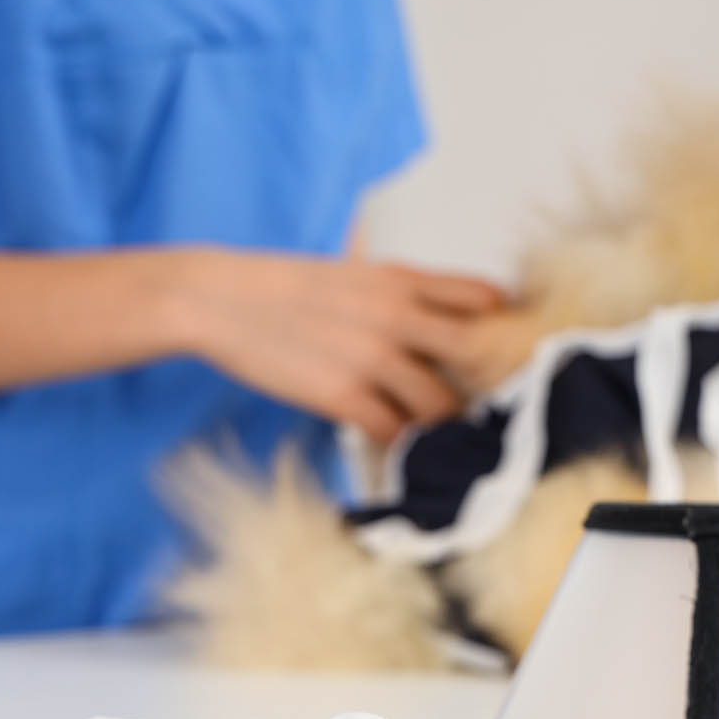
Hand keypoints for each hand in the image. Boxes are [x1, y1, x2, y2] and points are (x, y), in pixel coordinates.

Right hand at [172, 248, 510, 442]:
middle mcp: (397, 316)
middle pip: (477, 355)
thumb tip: (430, 320)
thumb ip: (396, 293)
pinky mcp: (343, 396)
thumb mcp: (351, 273)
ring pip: (441, 406)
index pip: (483, 297)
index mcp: (400, 280)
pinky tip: (394, 445)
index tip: (499, 350)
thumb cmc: (282, 287)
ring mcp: (372, 358)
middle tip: (484, 403)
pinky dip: (400, 445)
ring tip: (438, 437)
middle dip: (486, 382)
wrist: (219, 300)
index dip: (500, 326)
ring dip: (443, 426)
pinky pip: (394, 433)